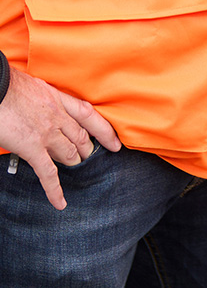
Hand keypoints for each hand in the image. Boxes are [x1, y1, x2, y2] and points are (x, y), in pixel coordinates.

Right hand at [0, 69, 120, 209]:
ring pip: (69, 154)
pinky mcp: (33, 148)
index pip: (88, 115)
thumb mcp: (35, 86)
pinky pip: (48, 173)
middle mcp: (57, 116)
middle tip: (90, 158)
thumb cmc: (8, 85)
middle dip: (87, 150)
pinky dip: (55, 190)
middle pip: (81, 138)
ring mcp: (47, 133)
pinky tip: (60, 202)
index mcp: (57, 99)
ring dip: (74, 163)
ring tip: (76, 170)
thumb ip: (45, 99)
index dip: (104, 131)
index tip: (115, 143)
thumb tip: (44, 106)